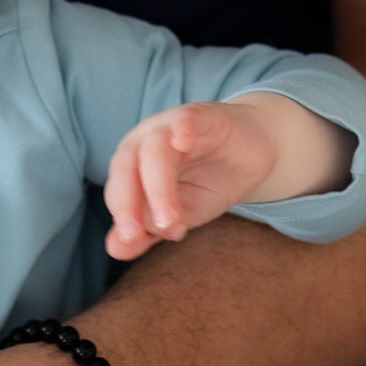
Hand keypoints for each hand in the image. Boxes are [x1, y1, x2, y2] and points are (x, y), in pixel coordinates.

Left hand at [101, 101, 277, 259]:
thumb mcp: (180, 214)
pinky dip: (181, 129)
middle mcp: (145, 143)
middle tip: (136, 234)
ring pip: (154, 150)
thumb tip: (116, 250)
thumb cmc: (208, 182)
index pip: (118, 192)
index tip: (135, 241)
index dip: (124, 217)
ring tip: (171, 218)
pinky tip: (183, 143)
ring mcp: (171, 126)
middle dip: (127, 202)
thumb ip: (148, 232)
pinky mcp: (201, 115)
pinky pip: (186, 119)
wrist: (250, 153)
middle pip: (125, 168)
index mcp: (133, 168)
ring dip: (158, 186)